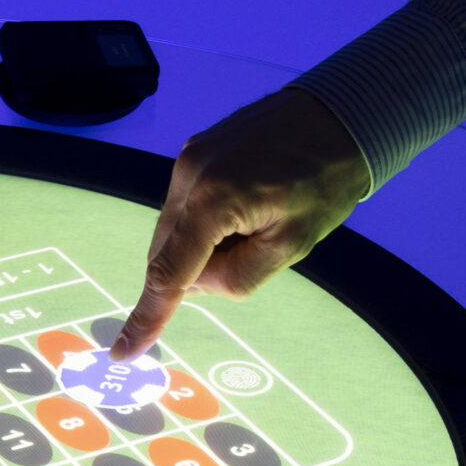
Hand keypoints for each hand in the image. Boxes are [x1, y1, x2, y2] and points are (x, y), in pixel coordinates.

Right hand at [111, 86, 369, 359]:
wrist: (342, 113)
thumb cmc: (325, 179)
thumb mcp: (291, 244)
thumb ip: (238, 278)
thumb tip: (198, 284)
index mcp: (213, 200)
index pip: (169, 273)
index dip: (147, 317)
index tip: (123, 352)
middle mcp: (189, 174)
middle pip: (168, 252)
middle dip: (199, 269)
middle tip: (254, 249)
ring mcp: (189, 157)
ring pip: (177, 229)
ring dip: (205, 243)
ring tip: (258, 219)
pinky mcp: (196, 149)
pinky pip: (187, 203)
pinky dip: (208, 220)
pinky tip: (249, 204)